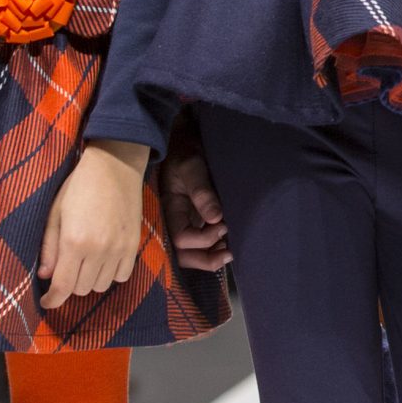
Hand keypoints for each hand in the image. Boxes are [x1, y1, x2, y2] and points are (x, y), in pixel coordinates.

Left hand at [39, 140, 148, 308]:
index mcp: (74, 242)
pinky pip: (123, 276)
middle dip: (70, 285)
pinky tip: (104, 261)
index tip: (46, 301)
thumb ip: (49, 248)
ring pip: (102, 285)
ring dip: (90, 280)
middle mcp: (98, 250)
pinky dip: (111, 274)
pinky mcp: (134, 244)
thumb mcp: (55, 214)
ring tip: (85, 264)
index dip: (52, 300)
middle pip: (81, 289)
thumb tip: (46, 276)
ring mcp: (119, 248)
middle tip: (66, 270)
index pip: (62, 287)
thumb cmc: (78, 187)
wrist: (115, 166)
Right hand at [161, 148, 231, 272]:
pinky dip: (214, 248)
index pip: (181, 238)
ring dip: (211, 257)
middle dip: (206, 259)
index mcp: (170, 210)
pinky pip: (201, 243)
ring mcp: (185, 222)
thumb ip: (202, 192)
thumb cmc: (186, 152)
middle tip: (229, 253)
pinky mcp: (196, 220)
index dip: (202, 239)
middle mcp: (176, 221)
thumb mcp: (192, 166)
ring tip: (231, 250)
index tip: (223, 225)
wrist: (185, 143)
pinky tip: (228, 243)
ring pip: (191, 253)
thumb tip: (216, 218)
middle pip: (183, 254)